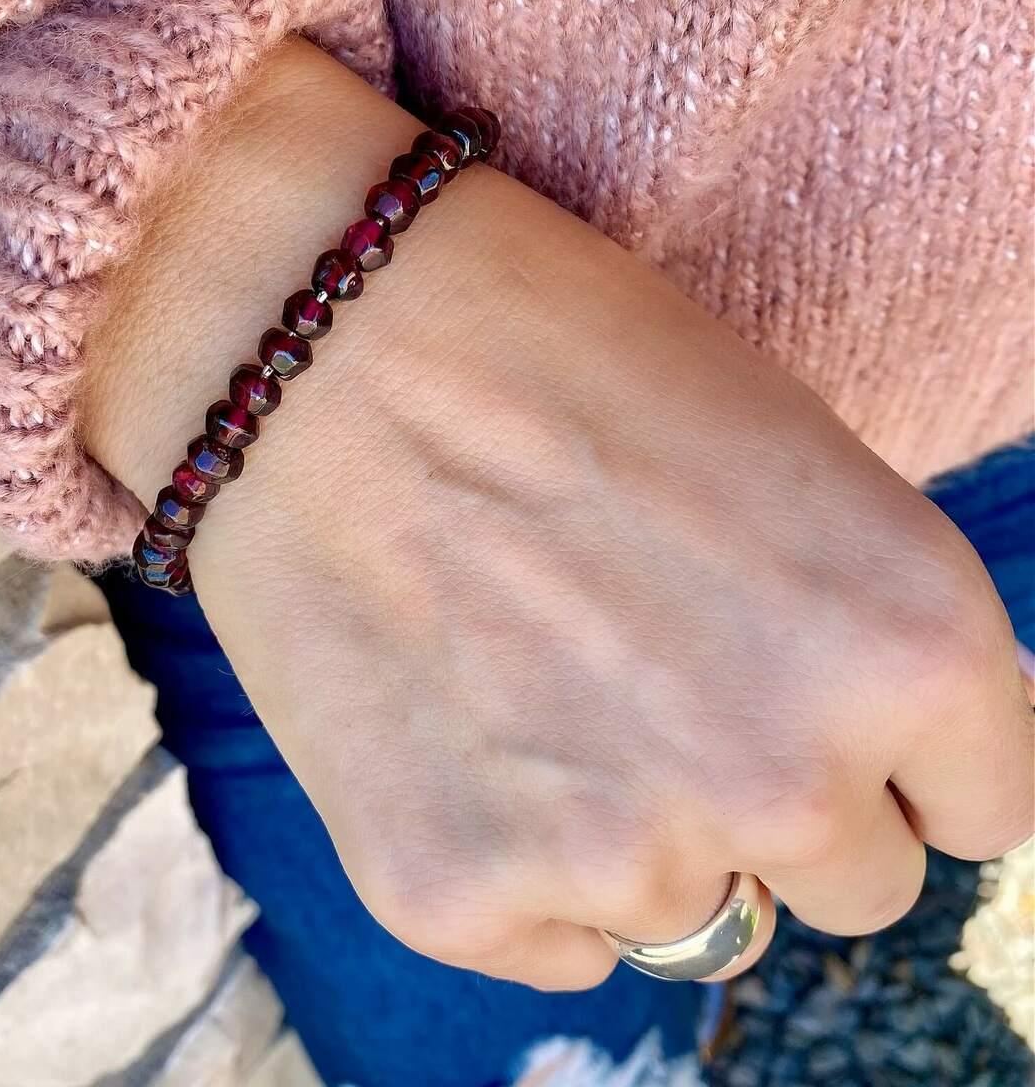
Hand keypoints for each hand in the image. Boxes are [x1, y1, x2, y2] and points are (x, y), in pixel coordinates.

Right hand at [83, 41, 1033, 989]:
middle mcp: (786, 777)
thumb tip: (853, 768)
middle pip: (850, 884)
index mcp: (910, 642)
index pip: (983, 808)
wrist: (313, 338)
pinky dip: (523, 864)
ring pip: (693, 915)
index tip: (818, 712)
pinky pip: (556, 943)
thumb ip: (857, 639)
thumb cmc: (547, 350)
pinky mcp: (454, 892)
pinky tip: (457, 734)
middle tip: (655, 680)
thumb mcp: (782, 457)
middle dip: (775, 797)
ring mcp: (615, 853)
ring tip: (531, 685)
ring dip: (640, 827)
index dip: (899, 756)